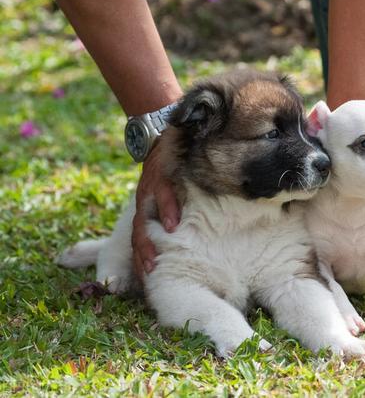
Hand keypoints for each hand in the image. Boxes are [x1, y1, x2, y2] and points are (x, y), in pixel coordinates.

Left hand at [132, 144, 180, 279]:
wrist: (163, 124)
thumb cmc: (172, 157)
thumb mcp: (170, 182)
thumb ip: (175, 201)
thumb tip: (191, 223)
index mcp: (146, 201)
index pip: (139, 232)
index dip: (142, 253)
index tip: (149, 274)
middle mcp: (144, 197)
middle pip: (137, 231)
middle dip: (141, 254)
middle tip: (148, 275)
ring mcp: (149, 185)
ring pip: (145, 217)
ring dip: (151, 240)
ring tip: (156, 260)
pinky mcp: (159, 172)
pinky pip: (162, 195)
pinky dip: (167, 210)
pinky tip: (174, 225)